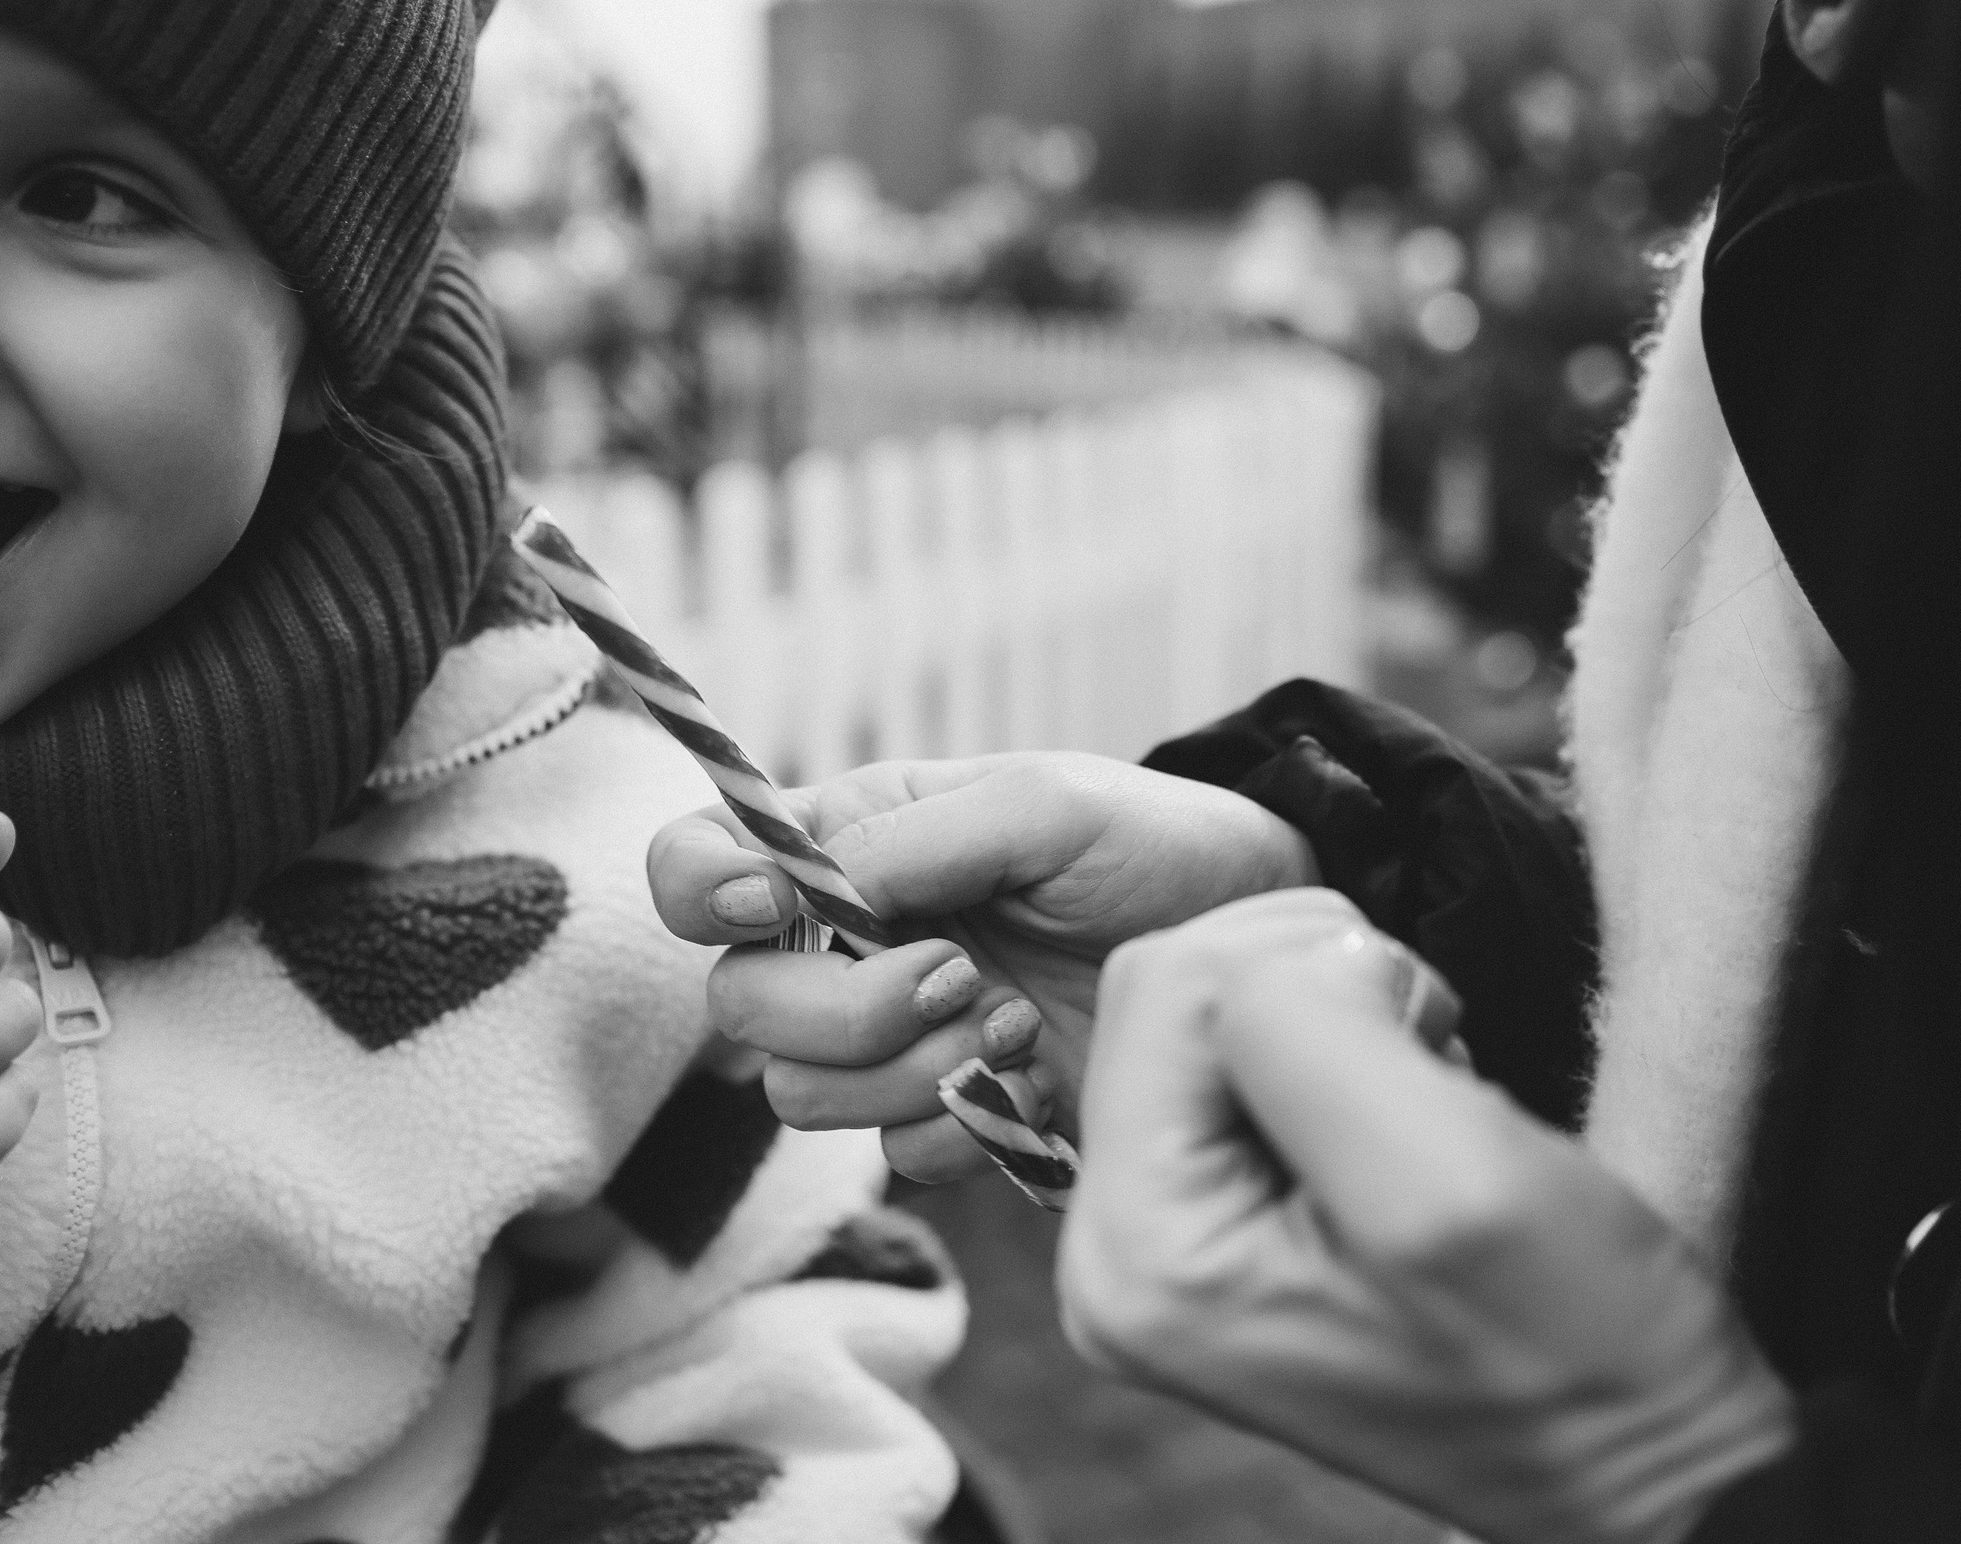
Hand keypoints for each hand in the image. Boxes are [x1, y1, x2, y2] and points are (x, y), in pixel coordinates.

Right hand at [648, 752, 1313, 1179]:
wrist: (1262, 945)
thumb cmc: (1157, 844)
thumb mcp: (1043, 803)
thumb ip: (906, 838)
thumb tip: (781, 886)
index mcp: (849, 844)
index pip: (698, 867)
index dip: (702, 892)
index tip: (777, 907)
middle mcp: (847, 944)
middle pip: (740, 1007)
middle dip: (848, 1008)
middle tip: (962, 974)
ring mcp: (893, 1039)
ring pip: (803, 1095)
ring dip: (914, 1070)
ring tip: (1017, 1025)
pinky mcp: (949, 1119)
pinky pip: (896, 1158)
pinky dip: (966, 1125)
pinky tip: (1039, 1078)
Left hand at [1059, 889, 1794, 1543]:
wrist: (1650, 1460)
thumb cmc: (1572, 1355)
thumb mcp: (1448, 1177)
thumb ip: (1316, 1031)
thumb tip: (1297, 951)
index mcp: (1137, 1249)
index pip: (1163, 984)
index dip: (1314, 976)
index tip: (1426, 1052)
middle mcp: (1116, 1244)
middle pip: (1173, 988)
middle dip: (1318, 989)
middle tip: (1431, 1073)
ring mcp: (1166, 1229)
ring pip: (1217, 1006)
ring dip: (1344, 1015)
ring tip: (1426, 1106)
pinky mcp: (1220, 1210)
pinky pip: (1253, 1053)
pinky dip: (1351, 1049)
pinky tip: (1409, 1121)